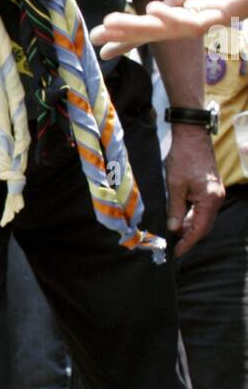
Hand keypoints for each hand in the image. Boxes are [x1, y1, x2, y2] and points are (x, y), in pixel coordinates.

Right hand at [90, 0, 247, 58]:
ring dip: (147, 29)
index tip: (98, 37)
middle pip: (161, 28)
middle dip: (129, 35)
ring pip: (179, 28)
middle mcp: (205, 4)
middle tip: (99, 38)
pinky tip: (155, 11)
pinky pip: (204, 16)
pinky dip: (179, 16)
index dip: (127, 29)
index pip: (154, 18)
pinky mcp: (238, 0)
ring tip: (117, 25)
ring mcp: (222, 4)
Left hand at [165, 127, 223, 257]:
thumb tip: (174, 229)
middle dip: (188, 236)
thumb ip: (175, 209)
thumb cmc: (183, 158)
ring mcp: (215, 193)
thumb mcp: (175, 186)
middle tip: (172, 244)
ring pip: (203, 218)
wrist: (192, 136)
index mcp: (210, 199)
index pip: (199, 229)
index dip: (188, 242)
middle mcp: (216, 198)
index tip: (176, 252)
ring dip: (189, 226)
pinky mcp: (211, 189)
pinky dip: (192, 215)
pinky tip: (180, 218)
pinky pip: (202, 209)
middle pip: (203, 226)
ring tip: (173, 233)